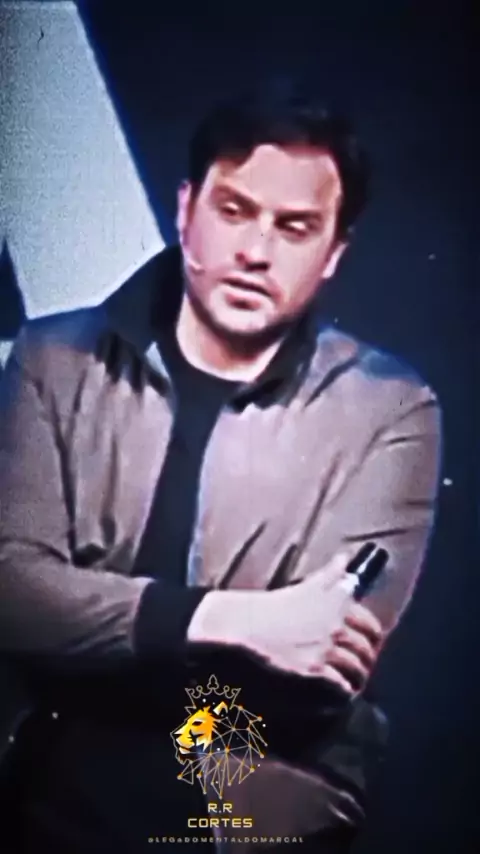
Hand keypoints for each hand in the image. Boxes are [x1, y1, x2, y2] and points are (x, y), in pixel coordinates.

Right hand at [188, 551, 384, 695]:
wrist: (249, 623)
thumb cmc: (276, 604)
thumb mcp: (307, 585)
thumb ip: (331, 573)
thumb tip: (345, 558)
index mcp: (337, 605)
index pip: (369, 623)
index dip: (375, 634)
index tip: (375, 640)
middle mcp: (335, 627)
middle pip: (365, 648)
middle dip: (368, 658)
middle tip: (366, 663)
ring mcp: (325, 650)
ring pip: (356, 668)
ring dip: (359, 676)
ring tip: (357, 680)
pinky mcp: (313, 670)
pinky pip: (340, 685)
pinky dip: (345, 690)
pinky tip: (344, 692)